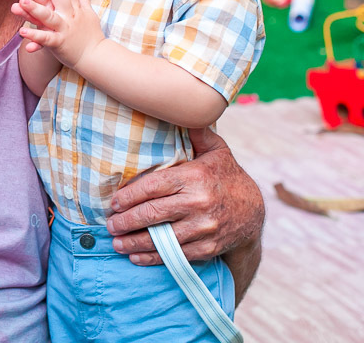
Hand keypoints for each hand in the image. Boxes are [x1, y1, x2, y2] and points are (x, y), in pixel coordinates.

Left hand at [11, 0, 103, 66]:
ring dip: (34, 8)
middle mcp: (70, 15)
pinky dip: (35, 36)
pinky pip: (45, 39)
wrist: (96, 56)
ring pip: (48, 16)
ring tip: (20, 1)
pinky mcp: (59, 43)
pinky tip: (22, 31)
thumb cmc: (90, 33)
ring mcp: (64, 29)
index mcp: (76, 7)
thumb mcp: (88, 9)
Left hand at [106, 128, 263, 265]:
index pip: (154, 186)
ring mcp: (202, 227)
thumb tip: (182, 107)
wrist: (254, 211)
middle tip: (110, 224)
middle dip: (126, 221)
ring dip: (134, 241)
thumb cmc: (227, 176)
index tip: (114, 202)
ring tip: (116, 242)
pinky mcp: (206, 247)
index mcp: (195, 176)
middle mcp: (197, 202)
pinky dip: (152, 257)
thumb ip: (197, 132)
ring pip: (160, 238)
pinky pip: (174, 255)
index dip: (129, 195)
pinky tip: (136, 255)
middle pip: (152, 213)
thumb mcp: (216, 150)